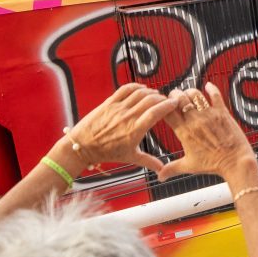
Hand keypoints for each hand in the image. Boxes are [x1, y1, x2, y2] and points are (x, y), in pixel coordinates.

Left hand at [56, 83, 178, 173]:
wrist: (83, 146)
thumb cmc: (106, 153)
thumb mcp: (130, 157)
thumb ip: (149, 161)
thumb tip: (162, 169)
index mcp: (135, 130)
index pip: (156, 112)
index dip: (167, 105)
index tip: (174, 104)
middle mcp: (127, 117)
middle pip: (150, 100)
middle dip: (161, 98)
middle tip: (166, 100)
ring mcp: (118, 108)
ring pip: (139, 93)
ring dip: (151, 92)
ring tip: (156, 95)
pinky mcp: (109, 102)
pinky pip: (125, 89)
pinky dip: (136, 86)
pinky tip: (142, 89)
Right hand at [160, 83, 257, 183]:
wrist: (235, 163)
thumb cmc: (212, 165)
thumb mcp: (189, 166)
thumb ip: (172, 169)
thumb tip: (159, 177)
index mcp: (184, 132)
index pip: (167, 112)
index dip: (162, 105)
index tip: (162, 105)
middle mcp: (194, 121)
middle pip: (179, 98)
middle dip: (174, 95)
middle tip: (175, 98)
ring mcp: (209, 115)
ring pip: (194, 94)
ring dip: (189, 92)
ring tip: (189, 95)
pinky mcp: (222, 112)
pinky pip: (215, 95)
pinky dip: (211, 88)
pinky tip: (208, 86)